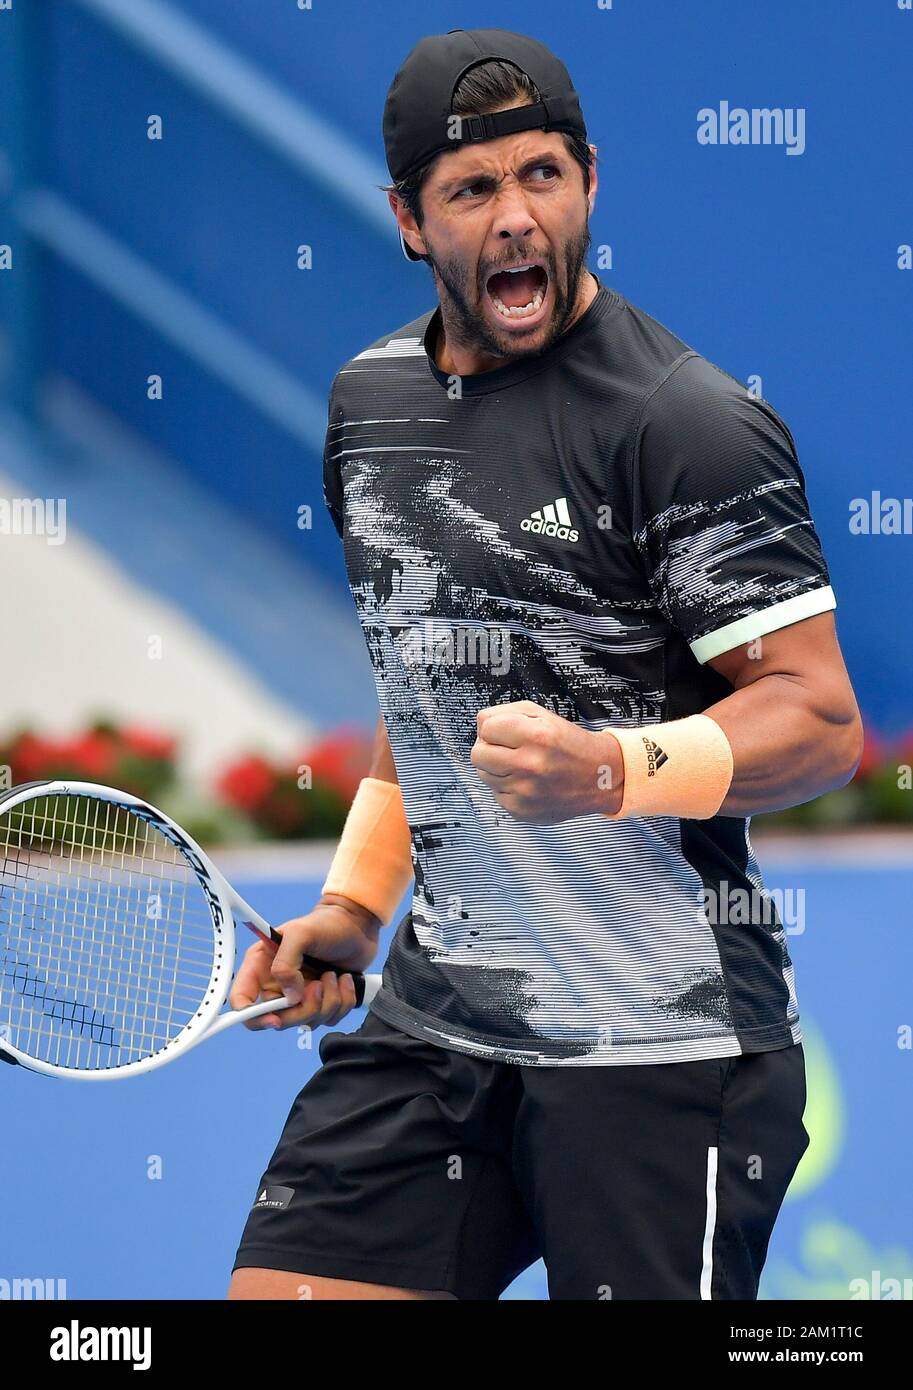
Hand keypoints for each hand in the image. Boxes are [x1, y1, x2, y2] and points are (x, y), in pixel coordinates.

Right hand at [229, 897, 379, 1031]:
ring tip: (333, 975)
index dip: (253, 1016)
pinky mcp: (322, 1002)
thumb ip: (286, 963)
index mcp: (261, 966)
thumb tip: (290, 998)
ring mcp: (300, 996)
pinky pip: (329, 1020)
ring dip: (327, 1002)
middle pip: (278, 1020)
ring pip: (307, 1022)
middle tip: (318, 985)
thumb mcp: (300, 934)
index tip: (275, 1018)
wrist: (357, 925)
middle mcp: (277, 985)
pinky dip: (342, 1003)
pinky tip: (344, 981)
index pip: (242, 1000)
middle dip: (304, 1008)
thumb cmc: (326, 923)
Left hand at [470, 700, 623, 822]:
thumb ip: (506, 713)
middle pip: (477, 754)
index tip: (507, 732)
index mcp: (536, 736)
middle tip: (508, 748)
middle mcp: (530, 765)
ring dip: (497, 768)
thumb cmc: (569, 744)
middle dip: (489, 748)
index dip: (495, 727)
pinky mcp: (522, 811)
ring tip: (521, 765)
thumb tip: (479, 725)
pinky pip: (495, 794)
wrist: (600, 777)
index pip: (485, 728)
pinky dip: (506, 787)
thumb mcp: (543, 716)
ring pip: (483, 775)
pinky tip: (526, 782)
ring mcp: (525, 791)